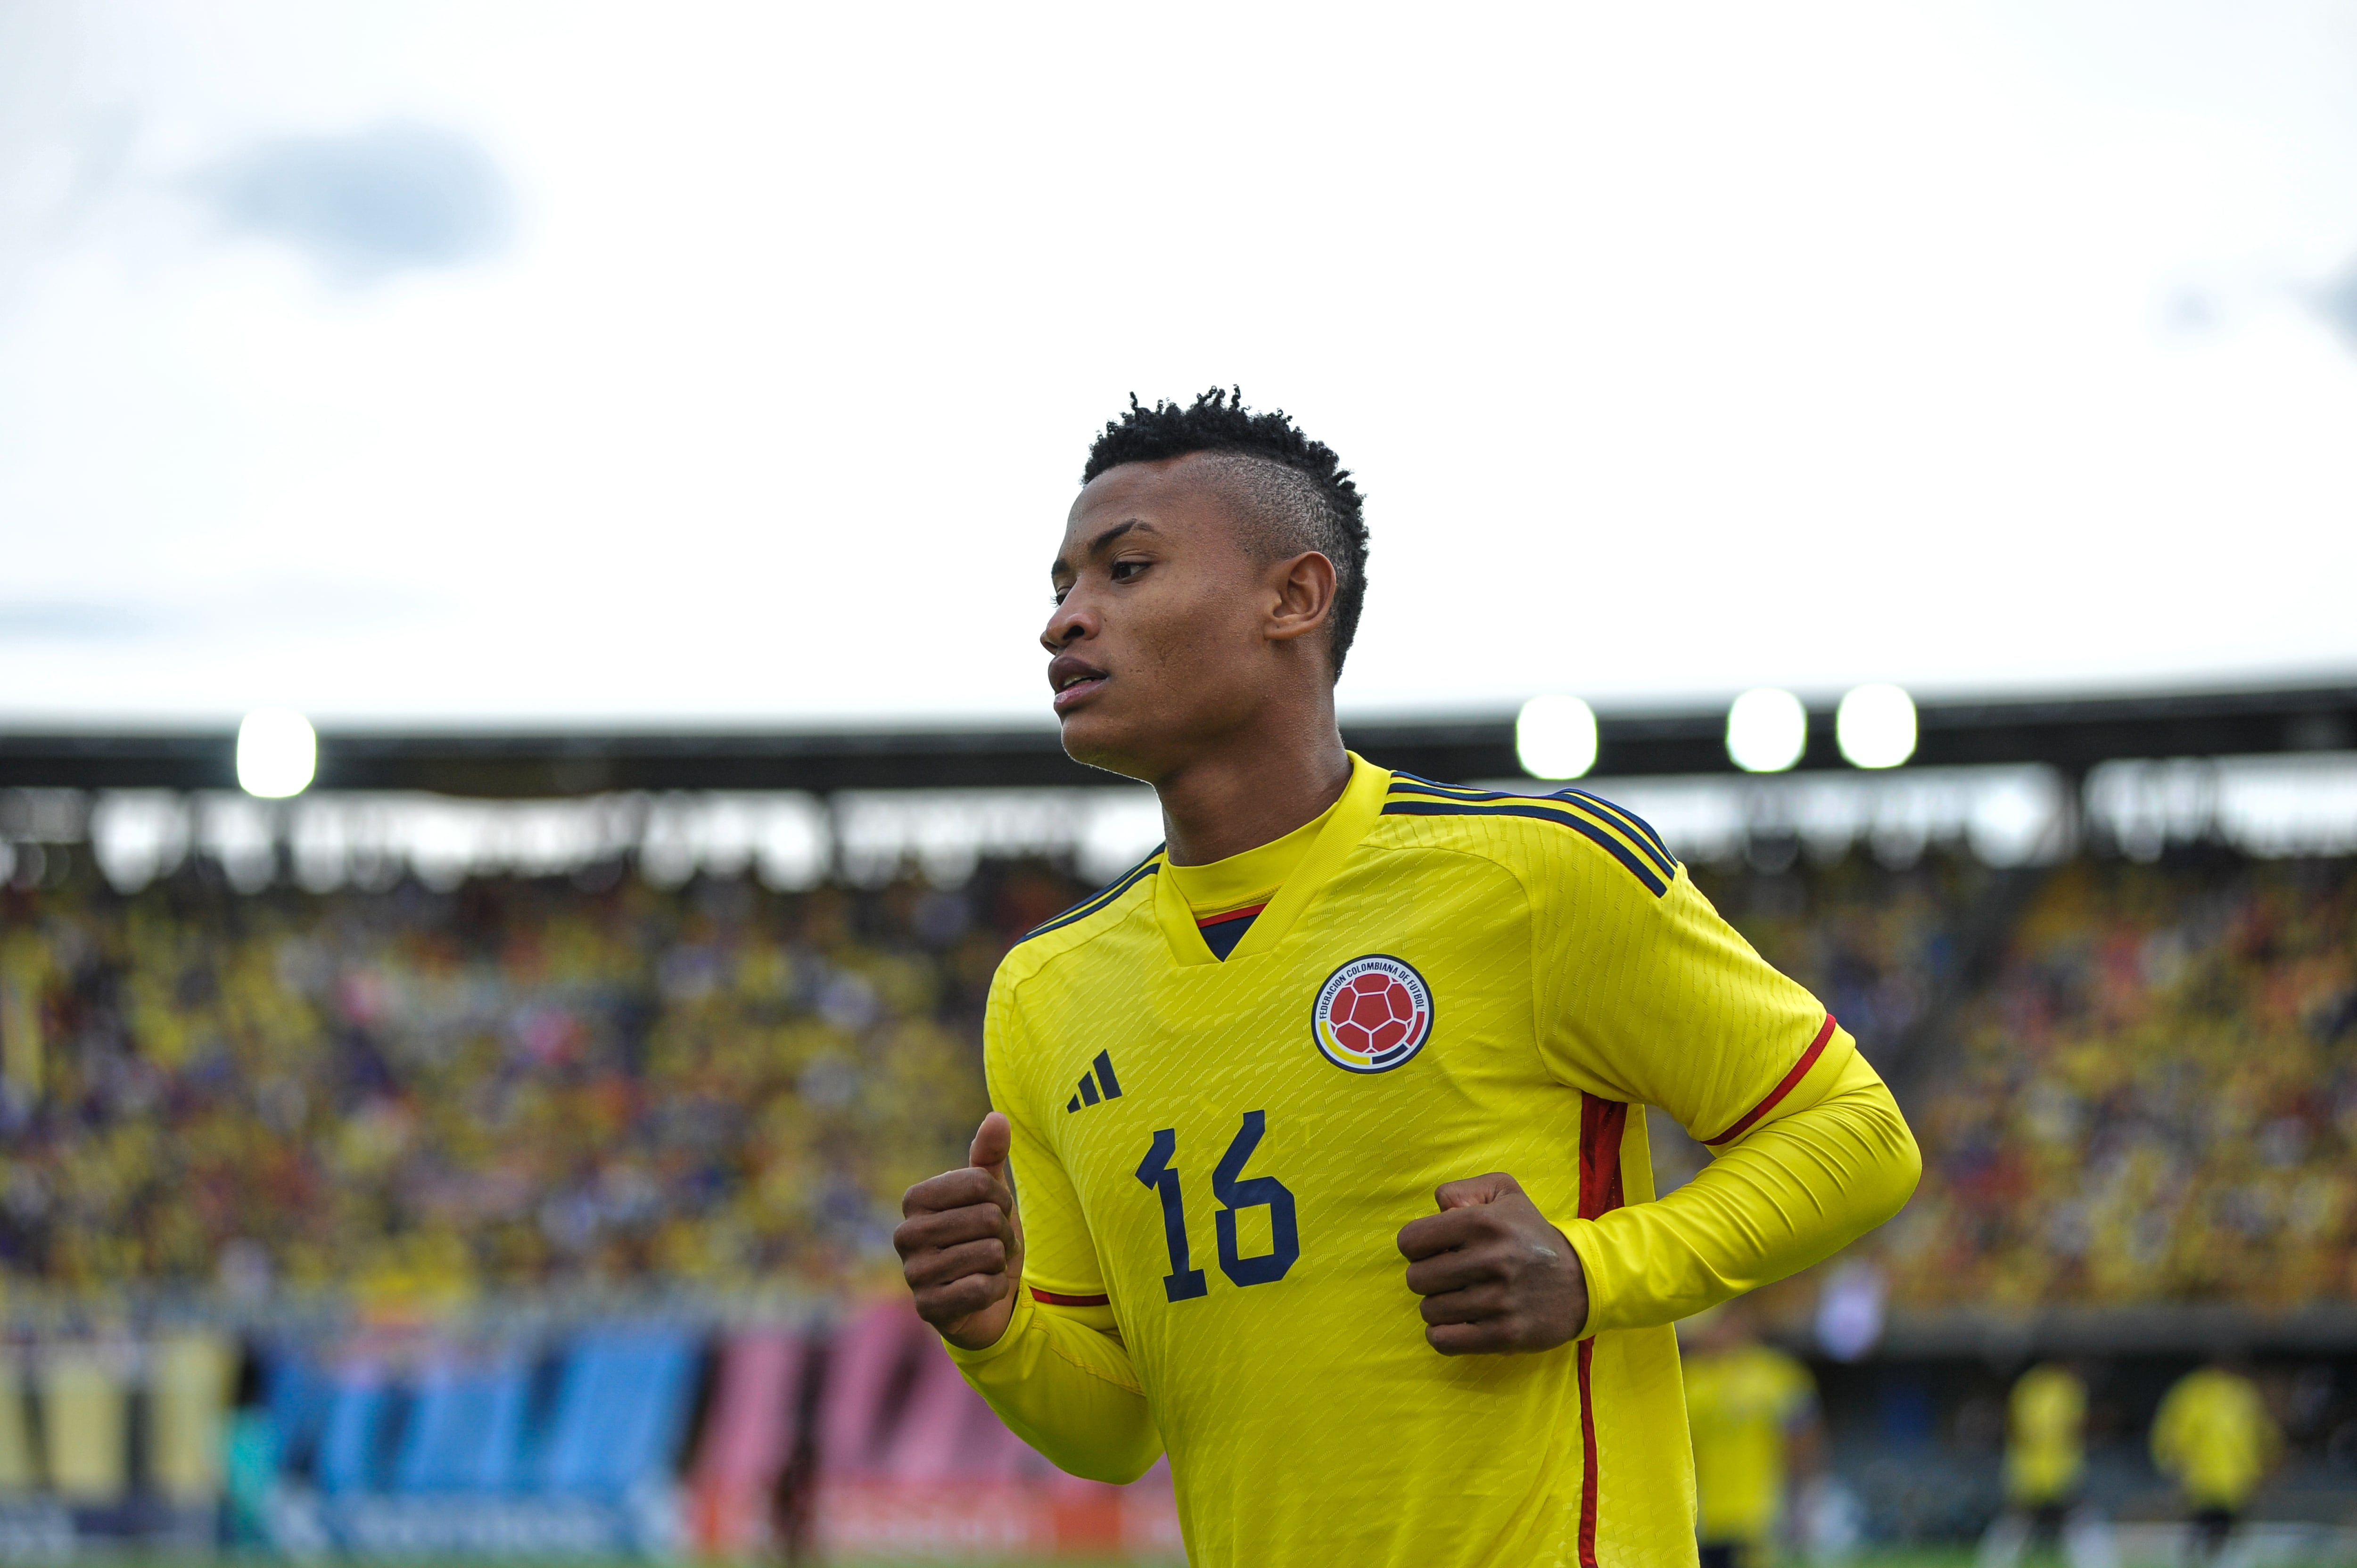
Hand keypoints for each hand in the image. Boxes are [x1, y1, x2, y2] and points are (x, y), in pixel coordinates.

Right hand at [895, 1112, 1024, 1349]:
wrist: (987, 1298)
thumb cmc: (984, 1238)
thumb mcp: (990, 1195)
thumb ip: (990, 1155)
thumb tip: (997, 1117)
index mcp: (915, 1199)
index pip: (981, 1182)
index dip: (1001, 1199)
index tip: (994, 1212)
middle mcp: (905, 1234)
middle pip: (987, 1219)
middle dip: (1003, 1234)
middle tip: (991, 1245)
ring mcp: (913, 1274)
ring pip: (989, 1254)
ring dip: (1000, 1263)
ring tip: (985, 1267)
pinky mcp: (927, 1308)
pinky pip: (982, 1289)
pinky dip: (994, 1290)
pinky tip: (980, 1292)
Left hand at [1397, 1171, 1587, 1355]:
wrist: (1582, 1280)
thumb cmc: (1531, 1234)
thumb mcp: (1504, 1193)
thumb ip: (1462, 1190)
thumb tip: (1437, 1208)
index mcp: (1484, 1223)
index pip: (1411, 1240)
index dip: (1417, 1245)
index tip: (1435, 1249)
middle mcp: (1490, 1261)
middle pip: (1416, 1278)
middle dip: (1426, 1276)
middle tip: (1449, 1275)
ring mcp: (1497, 1302)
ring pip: (1428, 1310)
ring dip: (1438, 1305)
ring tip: (1461, 1296)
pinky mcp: (1504, 1335)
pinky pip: (1443, 1340)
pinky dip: (1443, 1333)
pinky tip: (1460, 1321)